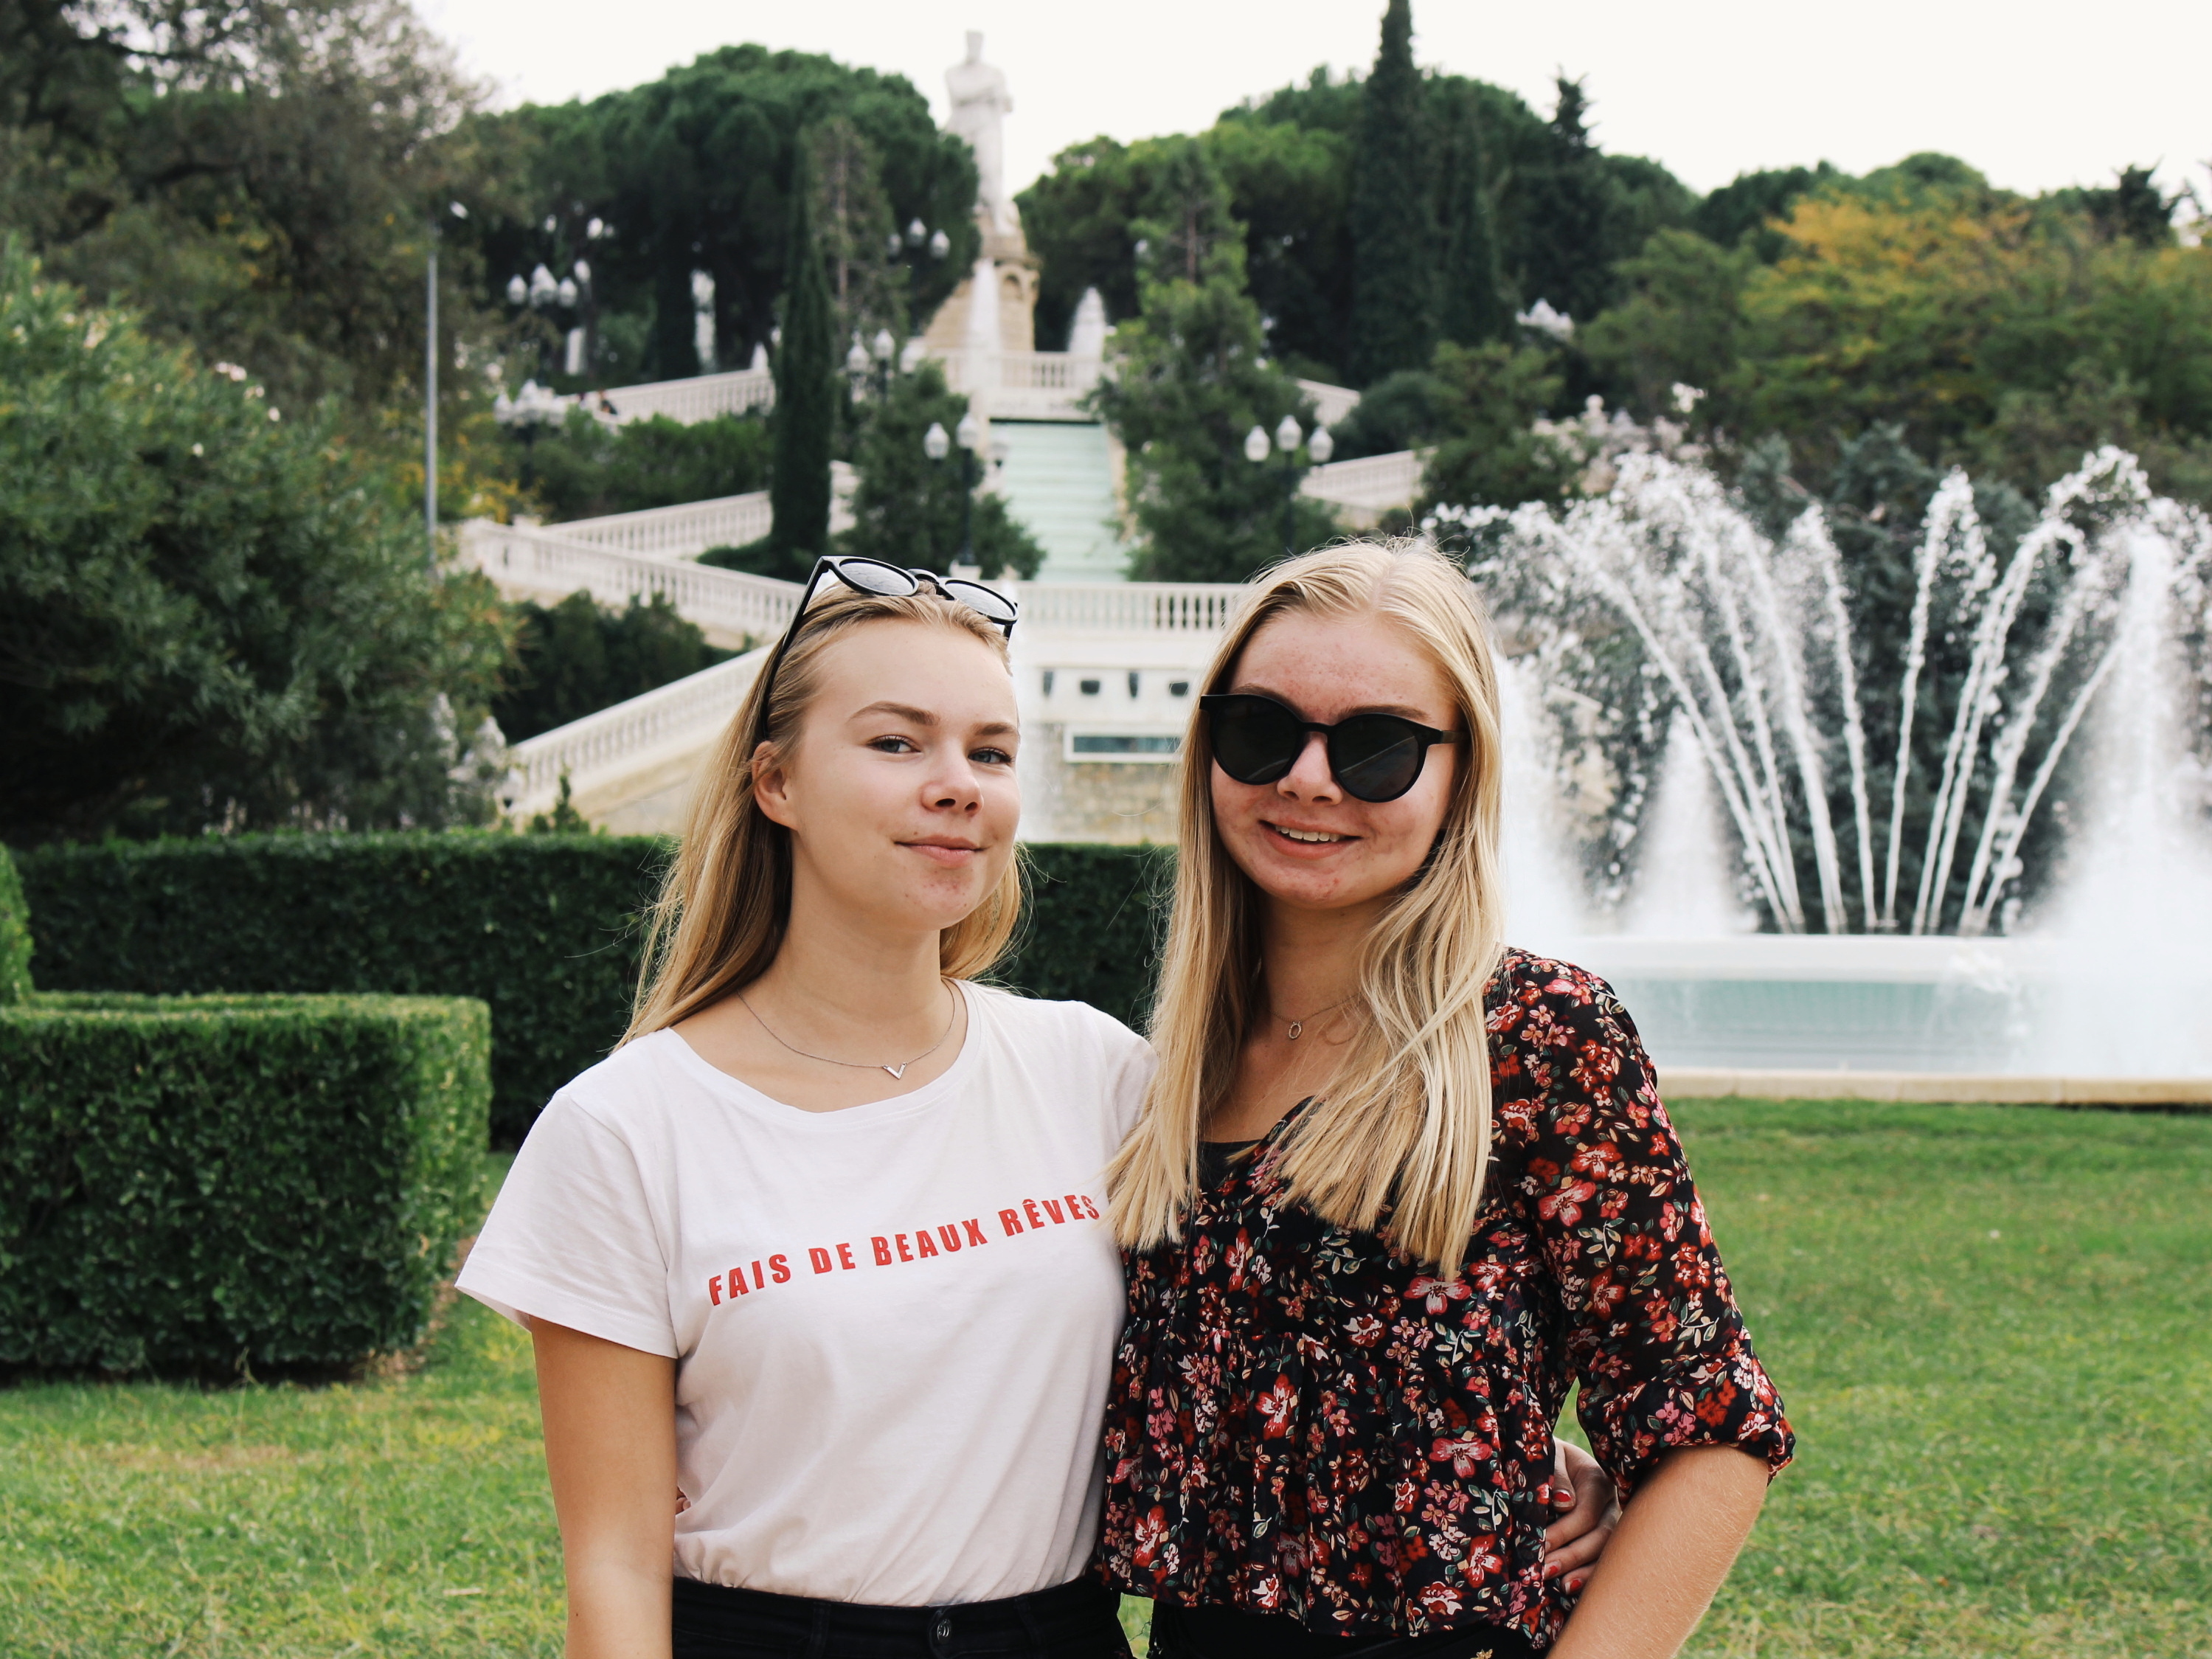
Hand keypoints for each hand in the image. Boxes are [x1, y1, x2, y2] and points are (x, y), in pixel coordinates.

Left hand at [1544, 1438, 1619, 1593]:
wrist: (1554, 1456)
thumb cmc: (1547, 1455)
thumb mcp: (1548, 1454)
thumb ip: (1555, 1474)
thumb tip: (1565, 1502)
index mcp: (1596, 1478)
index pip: (1586, 1513)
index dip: (1564, 1532)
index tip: (1540, 1545)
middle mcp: (1610, 1502)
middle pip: (1600, 1535)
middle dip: (1572, 1556)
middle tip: (1544, 1570)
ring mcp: (1611, 1520)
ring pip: (1606, 1550)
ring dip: (1583, 1570)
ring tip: (1560, 1586)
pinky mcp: (1606, 1535)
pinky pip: (1604, 1558)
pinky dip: (1590, 1574)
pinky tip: (1571, 1585)